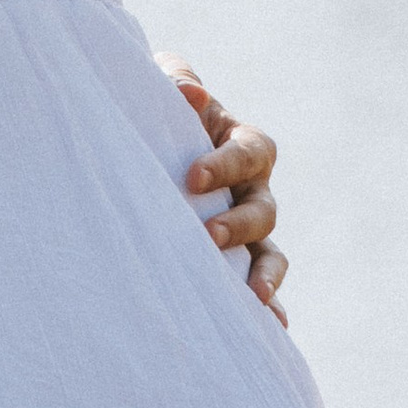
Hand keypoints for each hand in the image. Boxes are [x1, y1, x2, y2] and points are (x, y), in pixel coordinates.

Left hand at [160, 58, 287, 323]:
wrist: (136, 139)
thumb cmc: (152, 106)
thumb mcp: (160, 82)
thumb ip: (177, 79)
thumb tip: (191, 93)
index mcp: (240, 142)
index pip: (251, 152)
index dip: (227, 164)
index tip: (192, 176)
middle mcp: (252, 187)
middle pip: (264, 208)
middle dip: (239, 223)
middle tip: (207, 235)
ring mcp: (245, 226)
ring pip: (270, 251)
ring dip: (265, 273)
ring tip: (254, 296)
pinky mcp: (233, 258)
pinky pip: (259, 283)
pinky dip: (269, 304)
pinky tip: (271, 328)